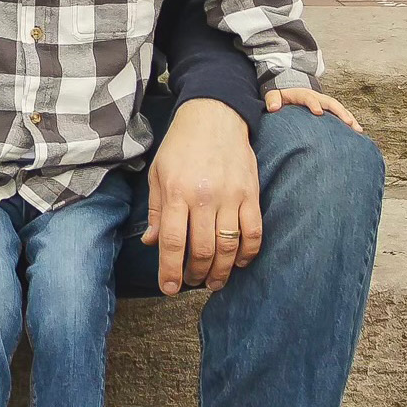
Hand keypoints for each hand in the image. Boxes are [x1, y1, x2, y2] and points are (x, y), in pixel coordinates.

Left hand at [139, 98, 260, 295]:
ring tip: (213, 281)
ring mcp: (231, 196)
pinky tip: (239, 262)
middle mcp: (204, 197)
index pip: (174, 242)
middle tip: (191, 282)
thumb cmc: (181, 146)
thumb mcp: (158, 173)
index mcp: (176, 192)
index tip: (169, 289)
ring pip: (229, 246)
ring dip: (222, 271)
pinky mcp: (251, 194)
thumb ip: (157, 210)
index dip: (171, 271)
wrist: (214, 116)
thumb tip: (152, 244)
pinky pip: (254, 232)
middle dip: (195, 274)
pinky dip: (248, 253)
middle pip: (203, 250)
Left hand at [265, 87, 362, 131]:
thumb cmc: (281, 95)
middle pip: (331, 102)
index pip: (309, 98)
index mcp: (303, 94)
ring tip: (358, 129)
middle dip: (340, 112)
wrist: (289, 87)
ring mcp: (324, 102)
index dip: (314, 104)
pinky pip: (341, 113)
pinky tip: (357, 132)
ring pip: (339, 108)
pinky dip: (350, 120)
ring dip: (349, 117)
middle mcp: (317, 97)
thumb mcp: (274, 94)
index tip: (318, 112)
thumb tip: (273, 108)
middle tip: (348, 123)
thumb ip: (272, 99)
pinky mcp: (328, 108)